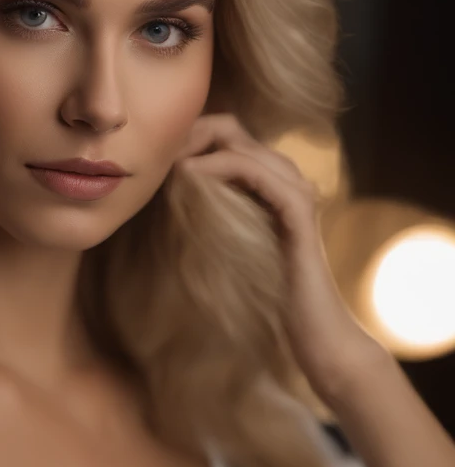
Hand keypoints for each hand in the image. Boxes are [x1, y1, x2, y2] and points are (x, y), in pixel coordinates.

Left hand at [175, 113, 387, 402]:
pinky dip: (218, 166)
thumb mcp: (226, 253)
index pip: (227, 138)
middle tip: (152, 157)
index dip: (188, 139)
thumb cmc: (268, 303)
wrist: (315, 336)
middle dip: (187, 135)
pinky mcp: (298, 209)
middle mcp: (287, 180)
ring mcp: (297, 191)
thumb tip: (161, 210)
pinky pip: (254, 170)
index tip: (150, 160)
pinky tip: (187, 176)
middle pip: (231, 130)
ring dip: (196, 146)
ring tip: (162, 164)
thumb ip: (207, 224)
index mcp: (271, 187)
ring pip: (241, 143)